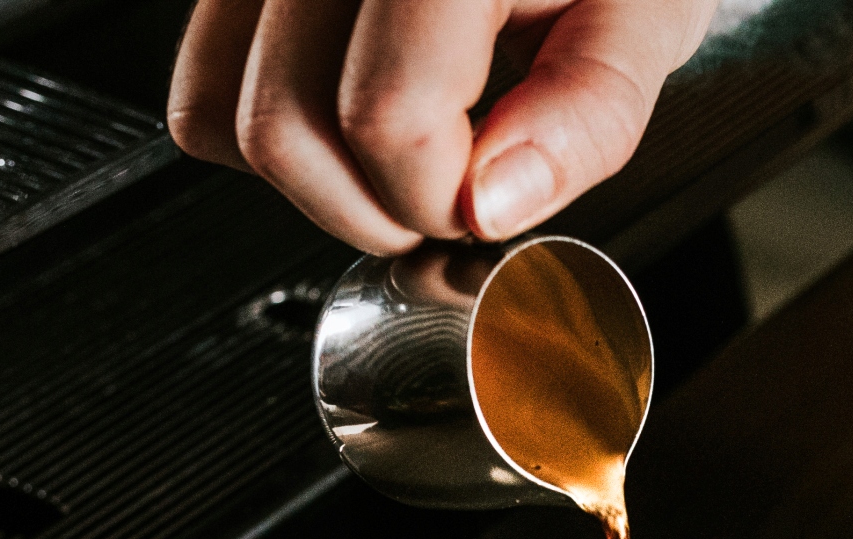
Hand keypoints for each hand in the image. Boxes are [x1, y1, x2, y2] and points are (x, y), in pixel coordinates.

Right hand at [168, 0, 719, 251]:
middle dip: (372, 205)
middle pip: (282, 125)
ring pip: (221, 113)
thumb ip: (588, 111)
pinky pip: (204, 83)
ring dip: (318, 178)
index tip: (491, 200)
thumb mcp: (648, 16)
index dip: (438, 198)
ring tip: (411, 152)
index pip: (384, 112)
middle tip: (452, 191)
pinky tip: (358, 115)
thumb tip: (493, 204)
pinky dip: (272, 134)